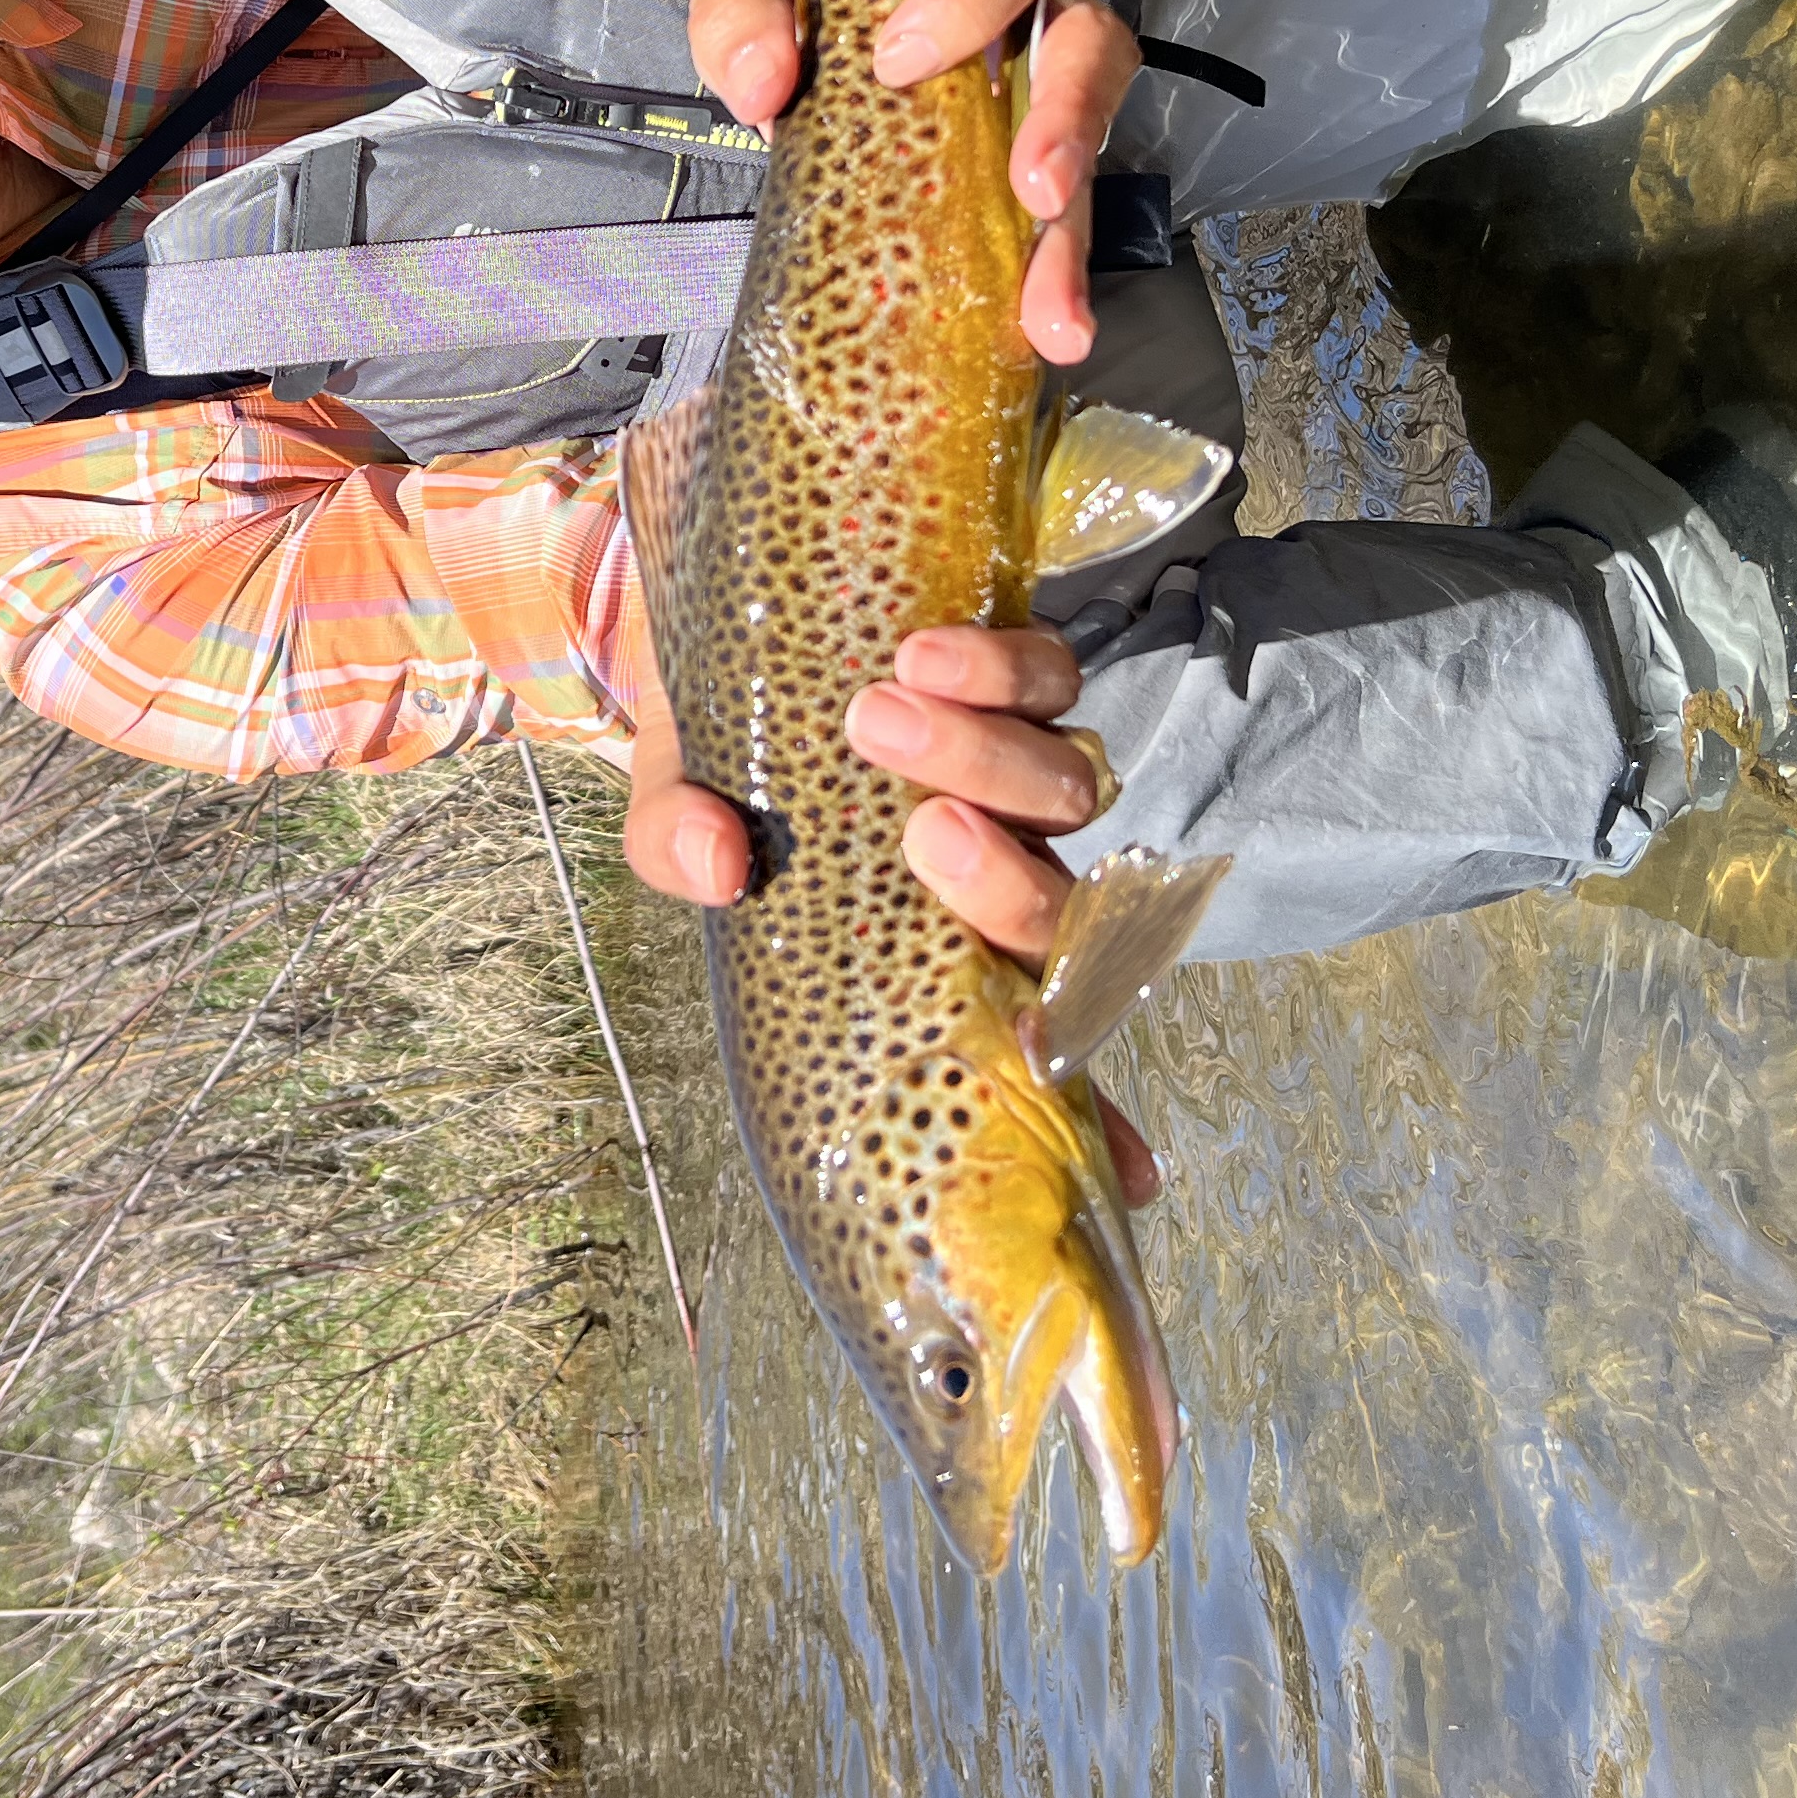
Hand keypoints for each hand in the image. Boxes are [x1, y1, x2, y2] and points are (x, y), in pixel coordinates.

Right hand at [621, 613, 1159, 1205]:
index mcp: (933, 945)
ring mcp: (1017, 767)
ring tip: (876, 715)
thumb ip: (677, 848)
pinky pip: (1049, 675)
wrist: (730, 623)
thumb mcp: (676, 812)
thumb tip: (716, 869)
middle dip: (1003, 878)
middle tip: (920, 833)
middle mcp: (997, 868)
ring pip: (1066, 788)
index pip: (1034, 1044)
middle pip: (1058, 905)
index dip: (1097, 1116)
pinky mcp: (1021, 670)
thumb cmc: (719, 755)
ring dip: (988, 758)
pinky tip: (922, 654)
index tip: (1120, 1174)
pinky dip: (997, 669)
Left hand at [685, 0, 1143, 361]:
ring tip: (1050, 306)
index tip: (901, 57)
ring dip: (1071, 229)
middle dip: (1068, 120)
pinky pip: (1058, 213)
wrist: (791, 19)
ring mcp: (1036, 88)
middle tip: (1033, 188)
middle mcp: (1027, 7)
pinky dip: (1050, 272)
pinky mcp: (1027, 162)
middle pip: (1089, 40)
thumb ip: (741, 16)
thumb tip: (760, 83)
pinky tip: (1041, 327)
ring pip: (1093, 139)